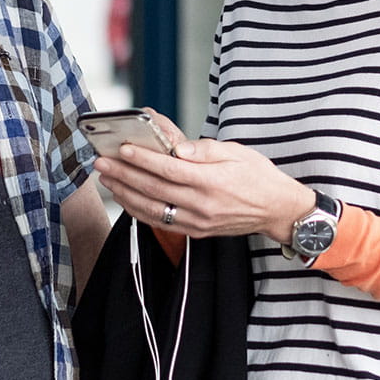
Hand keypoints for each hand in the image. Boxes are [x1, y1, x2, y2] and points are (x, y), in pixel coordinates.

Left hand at [95, 110, 314, 243]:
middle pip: (154, 189)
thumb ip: (205, 150)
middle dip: (124, 174)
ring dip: (125, 194)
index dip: (143, 159)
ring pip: (152, 208)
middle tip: (102, 162)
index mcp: (212, 181)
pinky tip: (126, 199)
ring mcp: (197, 221)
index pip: (169, 169)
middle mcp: (202, 204)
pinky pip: (160, 222)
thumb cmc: (258, 176)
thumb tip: (177, 148)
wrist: (277, 210)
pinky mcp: (196, 232)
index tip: (122, 150)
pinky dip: (139, 211)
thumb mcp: (237, 152)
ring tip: (107, 179)